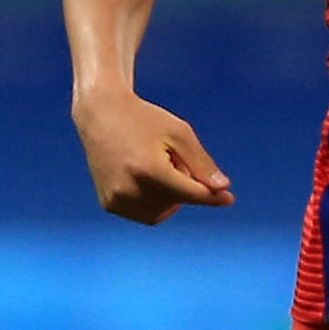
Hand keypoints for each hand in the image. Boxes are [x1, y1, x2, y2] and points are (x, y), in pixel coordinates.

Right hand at [77, 88, 232, 223]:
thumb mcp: (178, 132)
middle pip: (177, 201)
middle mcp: (130, 188)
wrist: (100, 115)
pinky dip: (152, 201)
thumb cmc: (143, 120)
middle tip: (169, 158)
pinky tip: (142, 178)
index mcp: (149, 169)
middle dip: (182, 184)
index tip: (229, 199)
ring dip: (168, 196)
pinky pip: (143, 214)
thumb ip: (201, 163)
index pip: (190, 193)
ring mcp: (117, 199)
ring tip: (153, 168)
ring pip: (161, 212)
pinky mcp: (108, 204)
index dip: (212, 196)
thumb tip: (222, 188)